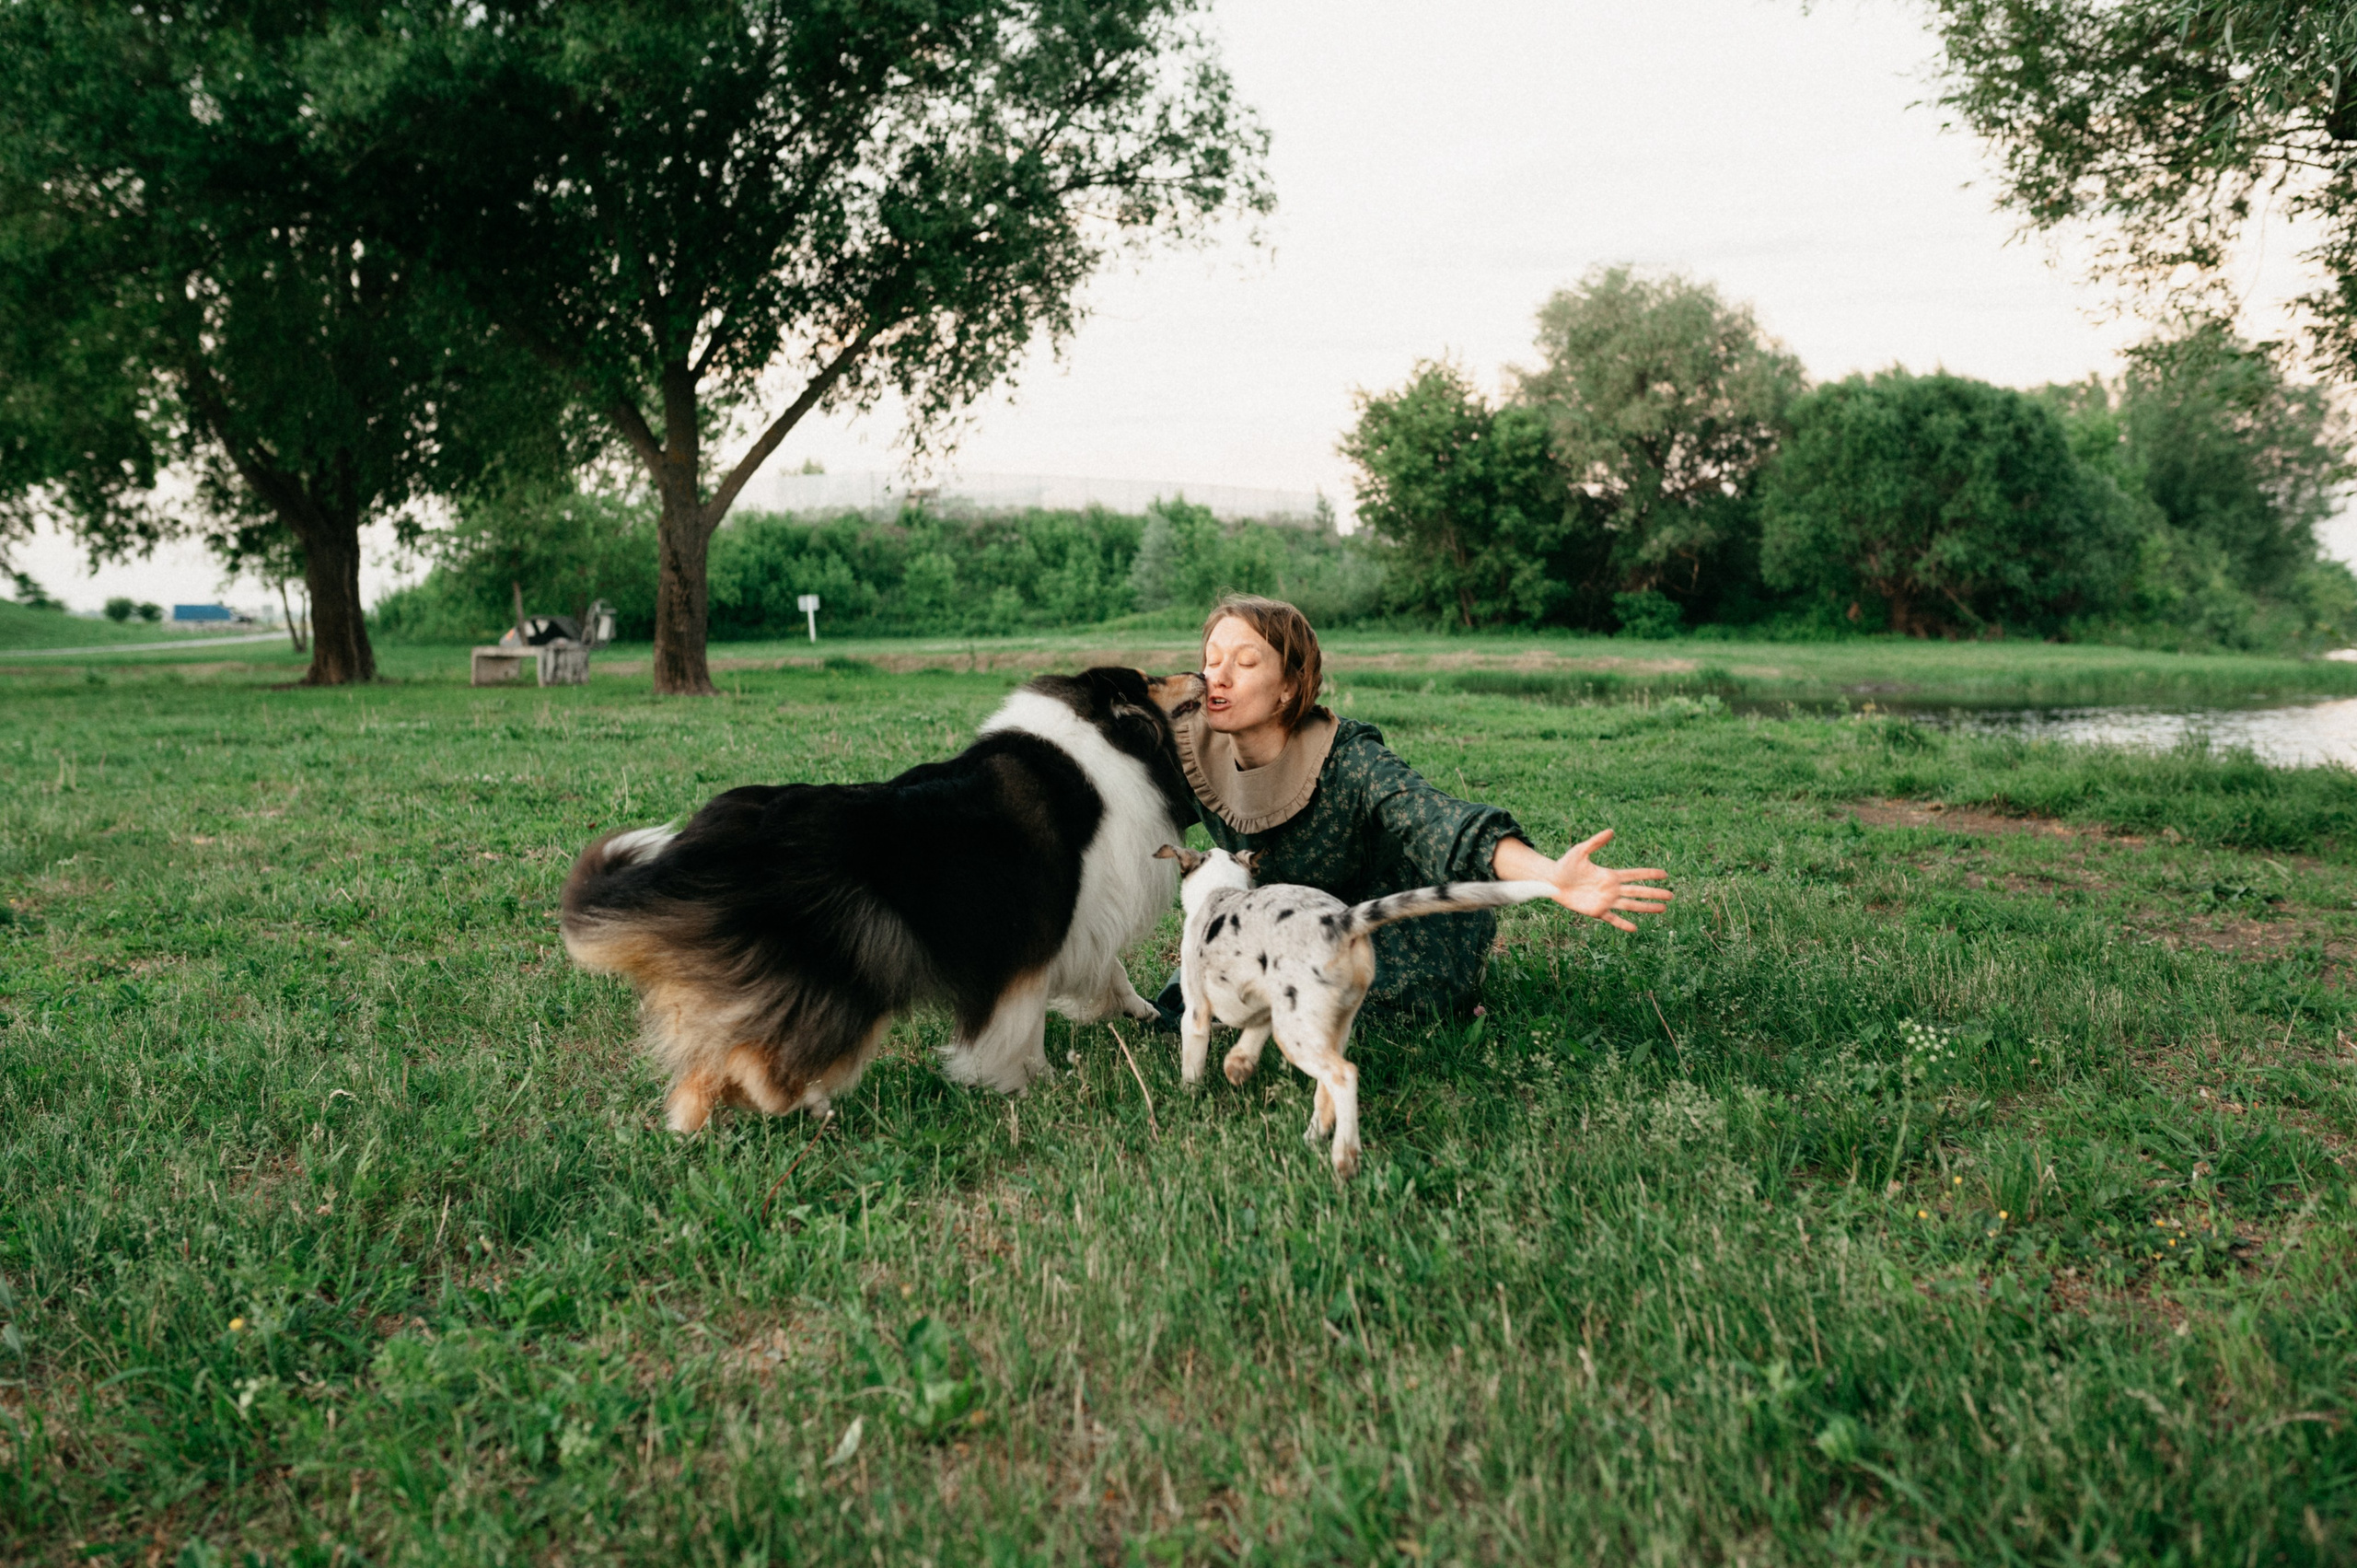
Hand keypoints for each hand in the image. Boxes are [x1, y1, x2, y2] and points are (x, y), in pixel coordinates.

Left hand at [1496, 829, 1671, 932]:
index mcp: (1610, 874)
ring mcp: (1606, 901)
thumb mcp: (1580, 851)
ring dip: (1646, 908)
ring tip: (1662, 909)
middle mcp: (1612, 888)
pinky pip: (1613, 919)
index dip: (1649, 874)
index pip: (1635, 874)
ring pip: (1631, 905)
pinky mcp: (1597, 911)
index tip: (1665, 875)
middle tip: (1671, 895)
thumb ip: (1595, 842)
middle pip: (1638, 891)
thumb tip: (1611, 831)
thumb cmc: (1566, 865)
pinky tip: (1635, 928)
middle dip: (1654, 893)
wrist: (1552, 881)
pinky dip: (1623, 924)